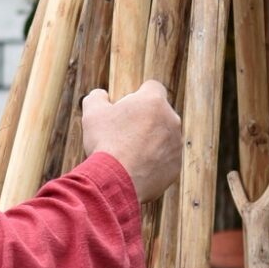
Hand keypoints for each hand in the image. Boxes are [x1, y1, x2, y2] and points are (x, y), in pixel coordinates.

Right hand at [82, 79, 182, 204]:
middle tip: (124, 133)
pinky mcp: (175, 166)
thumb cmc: (104, 142)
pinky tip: (136, 169)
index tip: (127, 108)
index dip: (138, 95)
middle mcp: (172, 120)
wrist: (116, 180)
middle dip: (146, 120)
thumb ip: (97, 97)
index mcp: (154, 101)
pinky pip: (165, 160)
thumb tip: (101, 95)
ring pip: (164, 138)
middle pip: (160, 113)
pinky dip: (153, 163)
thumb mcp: (92, 113)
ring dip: (151, 142)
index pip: (152, 87)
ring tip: (129, 154)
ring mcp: (176, 145)